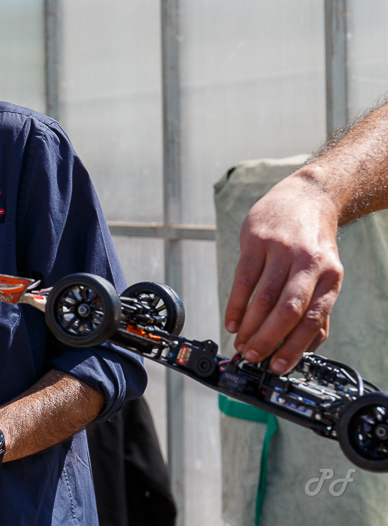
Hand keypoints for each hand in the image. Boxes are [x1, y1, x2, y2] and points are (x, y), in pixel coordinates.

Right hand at [225, 173, 343, 373]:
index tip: (278, 365)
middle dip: (267, 339)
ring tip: (241, 343)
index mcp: (330, 276)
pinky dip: (236, 304)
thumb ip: (316, 306)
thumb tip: (304, 345)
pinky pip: (243, 278)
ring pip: (263, 297)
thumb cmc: (312, 241)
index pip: (312, 319)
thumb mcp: (324, 271)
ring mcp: (281, 249)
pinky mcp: (256, 240)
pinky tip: (232, 320)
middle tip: (252, 356)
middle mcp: (308, 263)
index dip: (293, 346)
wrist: (305, 197)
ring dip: (249, 326)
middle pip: (286, 310)